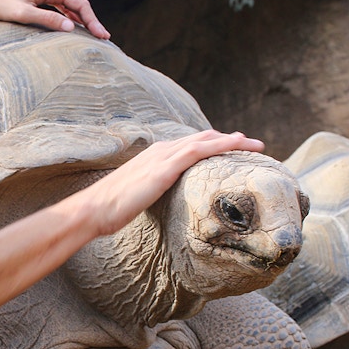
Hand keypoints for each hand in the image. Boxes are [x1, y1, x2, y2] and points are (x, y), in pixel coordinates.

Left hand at [0, 0, 110, 38]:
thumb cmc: (0, 5)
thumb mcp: (24, 14)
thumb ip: (47, 19)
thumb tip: (71, 28)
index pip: (80, 5)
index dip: (93, 21)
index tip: (102, 36)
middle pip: (79, 5)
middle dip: (93, 22)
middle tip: (104, 38)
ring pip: (71, 7)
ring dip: (84, 21)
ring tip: (94, 35)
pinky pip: (62, 9)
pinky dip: (72, 19)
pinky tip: (75, 30)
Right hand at [73, 130, 264, 235]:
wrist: (94, 209)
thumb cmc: (110, 210)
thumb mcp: (137, 198)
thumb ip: (153, 195)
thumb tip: (162, 207)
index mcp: (154, 156)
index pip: (189, 146)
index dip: (213, 145)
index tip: (232, 150)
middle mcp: (160, 150)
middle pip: (202, 138)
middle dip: (229, 140)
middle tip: (251, 145)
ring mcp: (163, 156)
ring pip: (205, 140)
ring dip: (233, 140)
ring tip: (255, 144)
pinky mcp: (165, 167)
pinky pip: (199, 150)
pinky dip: (221, 144)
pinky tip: (238, 145)